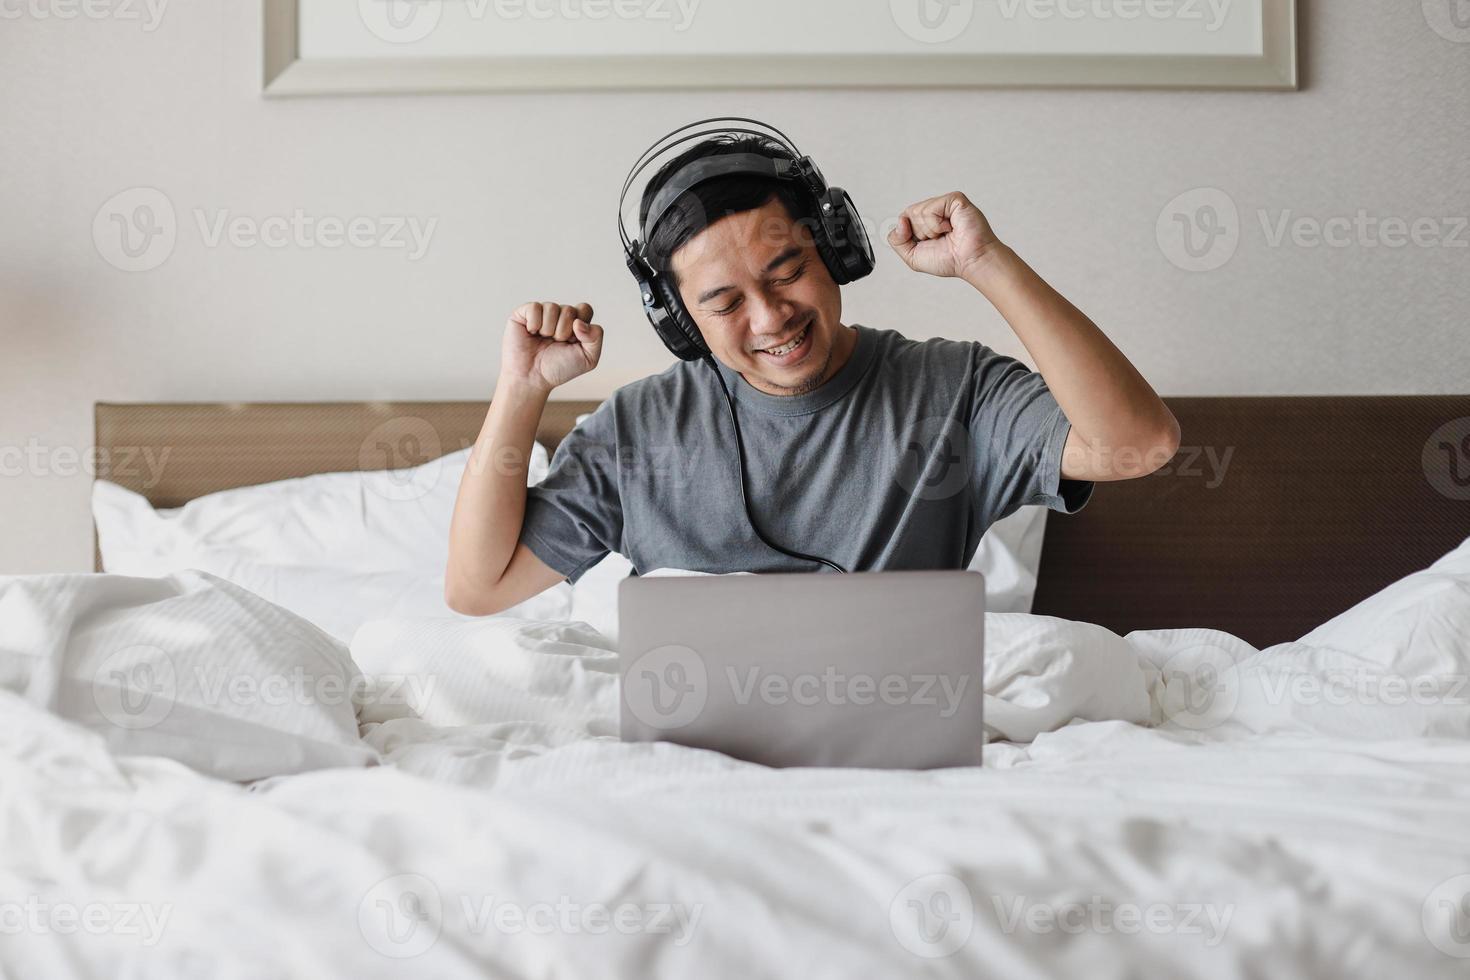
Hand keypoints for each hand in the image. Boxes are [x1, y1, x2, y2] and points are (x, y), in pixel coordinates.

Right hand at [499, 301, 603, 393]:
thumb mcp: (588, 358)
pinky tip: (532, 333)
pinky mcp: (523, 313)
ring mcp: (541, 313)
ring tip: (543, 340)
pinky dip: (535, 324)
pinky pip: (535, 307)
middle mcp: (559, 315)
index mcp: (576, 323)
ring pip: (552, 308)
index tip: (572, 342)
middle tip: (556, 344)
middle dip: (564, 332)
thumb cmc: (559, 368)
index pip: (585, 309)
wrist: (532, 378)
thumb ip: (596, 337)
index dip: (581, 327)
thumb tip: (578, 322)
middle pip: (569, 310)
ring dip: (549, 330)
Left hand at [888, 192, 1002, 280]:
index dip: (909, 234)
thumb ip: (897, 240)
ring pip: (917, 211)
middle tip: (939, 239)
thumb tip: (900, 220)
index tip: (926, 243)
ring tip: (946, 234)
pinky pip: (931, 208)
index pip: (903, 219)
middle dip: (920, 233)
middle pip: (908, 214)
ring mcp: (944, 204)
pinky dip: (937, 224)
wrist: (969, 262)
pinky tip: (950, 228)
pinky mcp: (954, 199)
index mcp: (925, 221)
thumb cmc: (948, 260)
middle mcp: (935, 210)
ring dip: (930, 230)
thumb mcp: (912, 256)